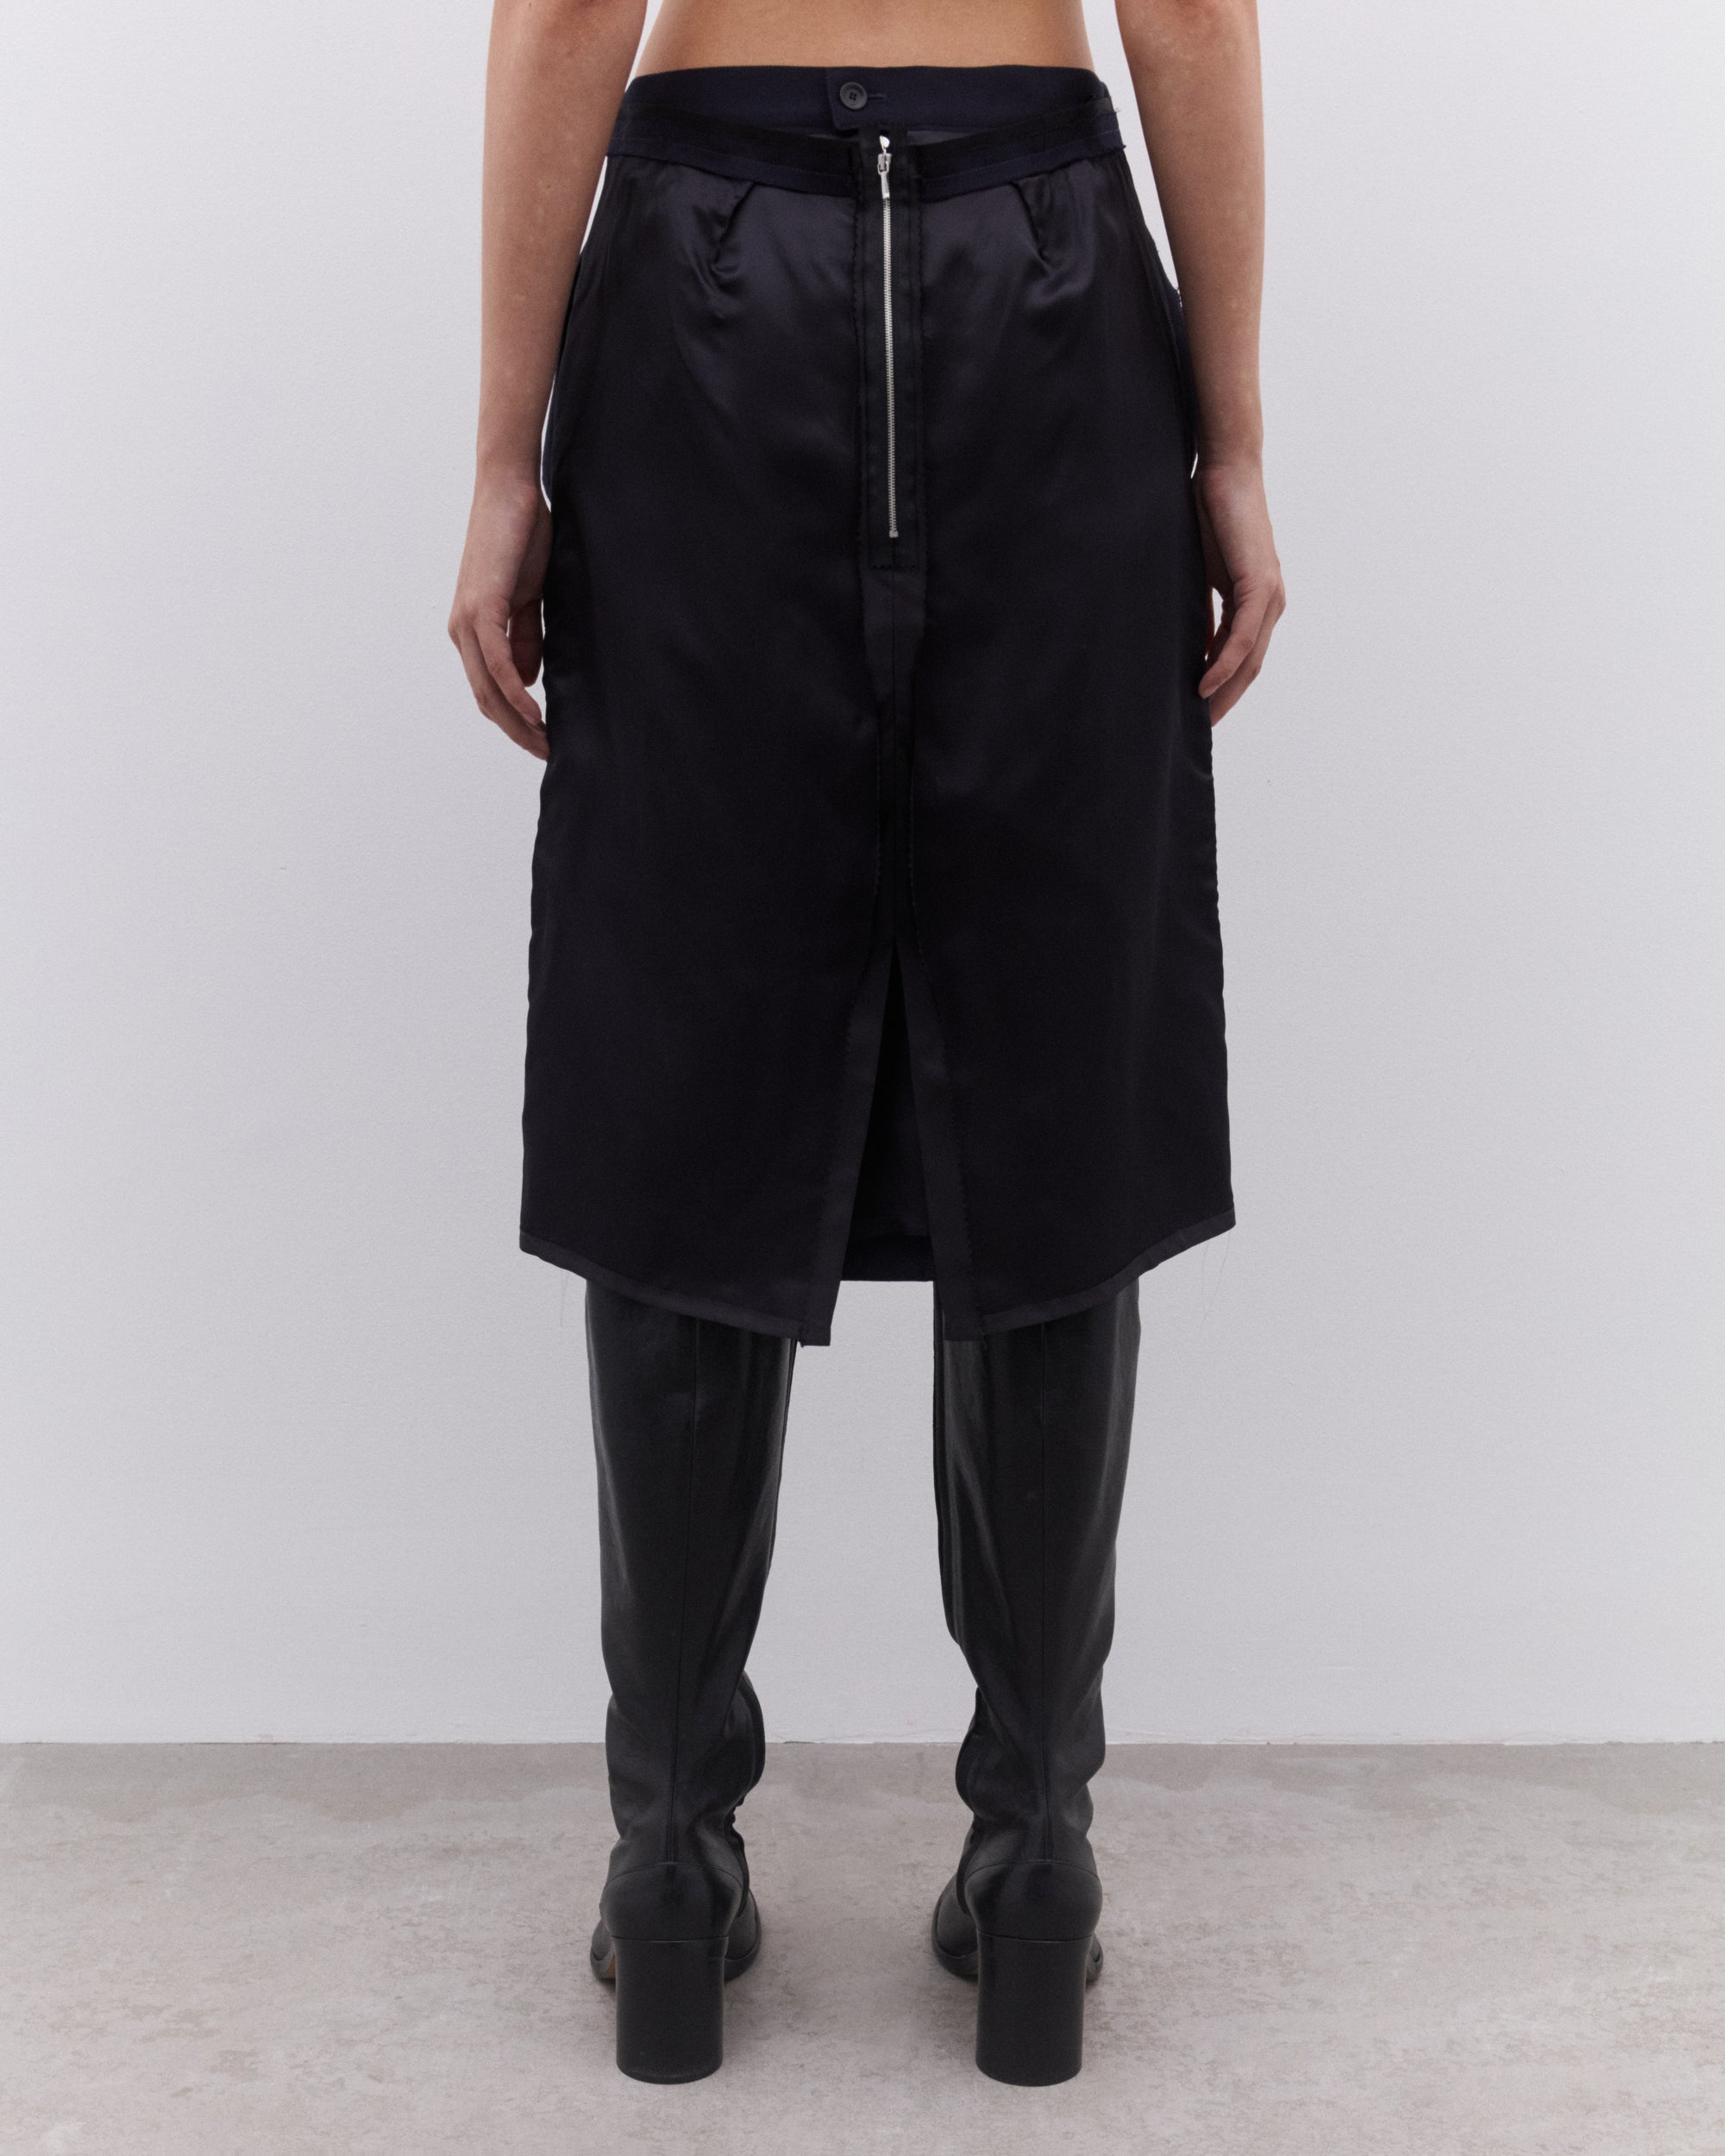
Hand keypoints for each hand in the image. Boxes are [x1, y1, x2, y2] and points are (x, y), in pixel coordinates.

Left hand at [448, 471, 552, 759]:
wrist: (510, 492)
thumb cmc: (522, 537)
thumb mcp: (528, 596)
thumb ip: (526, 637)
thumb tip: (526, 680)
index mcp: (474, 629)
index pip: (490, 689)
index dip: (514, 721)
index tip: (543, 741)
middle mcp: (463, 630)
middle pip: (486, 699)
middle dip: (517, 732)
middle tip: (547, 753)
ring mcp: (468, 621)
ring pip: (488, 689)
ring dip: (517, 721)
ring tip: (544, 742)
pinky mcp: (481, 609)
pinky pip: (496, 664)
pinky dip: (515, 692)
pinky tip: (534, 712)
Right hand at [1193, 457, 1285, 724]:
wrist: (1227, 472)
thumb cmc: (1210, 514)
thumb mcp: (1199, 573)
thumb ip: (1200, 608)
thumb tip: (1186, 644)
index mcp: (1256, 601)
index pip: (1243, 657)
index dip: (1224, 688)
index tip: (1199, 712)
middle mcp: (1270, 602)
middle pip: (1250, 666)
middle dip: (1226, 700)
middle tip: (1199, 729)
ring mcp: (1268, 594)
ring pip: (1249, 657)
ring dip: (1226, 691)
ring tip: (1200, 716)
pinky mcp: (1259, 583)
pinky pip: (1242, 636)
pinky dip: (1224, 662)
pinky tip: (1204, 683)